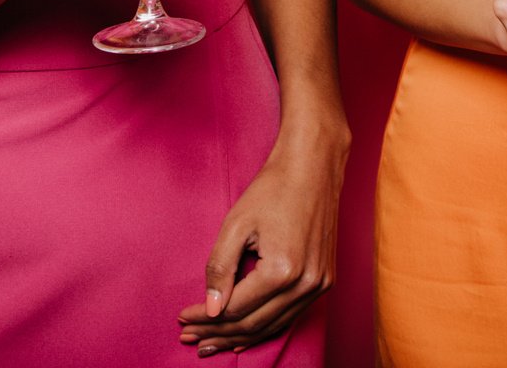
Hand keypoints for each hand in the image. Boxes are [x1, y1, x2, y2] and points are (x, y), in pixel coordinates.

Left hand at [177, 137, 346, 355]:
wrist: (314, 165)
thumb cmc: (273, 189)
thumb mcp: (236, 225)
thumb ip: (220, 269)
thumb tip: (210, 309)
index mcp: (283, 270)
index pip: (235, 309)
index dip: (204, 318)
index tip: (181, 318)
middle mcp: (306, 283)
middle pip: (253, 324)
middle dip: (217, 333)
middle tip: (189, 336)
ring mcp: (320, 284)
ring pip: (272, 326)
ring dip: (238, 336)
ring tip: (209, 342)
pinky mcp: (325, 280)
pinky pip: (290, 315)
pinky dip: (265, 327)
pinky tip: (243, 336)